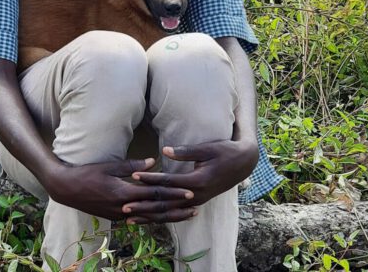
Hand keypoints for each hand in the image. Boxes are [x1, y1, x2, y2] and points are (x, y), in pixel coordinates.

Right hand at [45, 158, 196, 223]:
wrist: (66, 189)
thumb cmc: (87, 173)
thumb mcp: (109, 166)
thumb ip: (132, 166)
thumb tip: (153, 163)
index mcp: (124, 193)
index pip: (154, 194)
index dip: (173, 194)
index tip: (189, 191)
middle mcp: (124, 208)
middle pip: (156, 210)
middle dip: (176, 208)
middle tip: (195, 206)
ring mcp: (120, 215)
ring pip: (149, 218)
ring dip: (168, 217)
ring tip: (185, 215)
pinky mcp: (115, 218)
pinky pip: (139, 220)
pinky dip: (153, 219)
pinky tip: (162, 218)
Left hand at [123, 140, 258, 222]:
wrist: (243, 163)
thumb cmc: (224, 152)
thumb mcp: (206, 149)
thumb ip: (185, 152)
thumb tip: (164, 151)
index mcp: (197, 181)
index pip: (167, 182)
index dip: (149, 179)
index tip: (132, 177)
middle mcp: (197, 195)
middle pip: (166, 202)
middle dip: (144, 204)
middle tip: (124, 207)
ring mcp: (198, 200)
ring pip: (170, 211)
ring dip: (150, 215)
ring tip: (131, 219)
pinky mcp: (198, 201)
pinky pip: (177, 212)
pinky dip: (162, 215)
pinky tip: (149, 218)